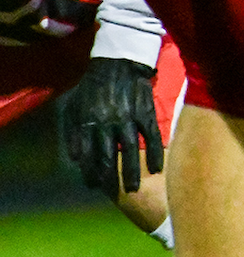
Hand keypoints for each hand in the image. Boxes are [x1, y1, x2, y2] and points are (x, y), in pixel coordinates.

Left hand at [59, 57, 160, 198]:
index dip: (90, 172)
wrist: (118, 64)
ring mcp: (128, 118)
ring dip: (133, 171)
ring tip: (135, 188)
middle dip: (112, 178)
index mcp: (88, 122)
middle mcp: (107, 122)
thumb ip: (73, 132)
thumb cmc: (93, 87)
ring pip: (131, 150)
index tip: (94, 185)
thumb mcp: (74, 107)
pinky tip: (157, 168)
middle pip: (109, 156)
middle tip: (116, 193)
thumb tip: (75, 158)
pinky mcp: (146, 113)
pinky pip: (152, 137)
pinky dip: (155, 153)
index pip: (88, 154)